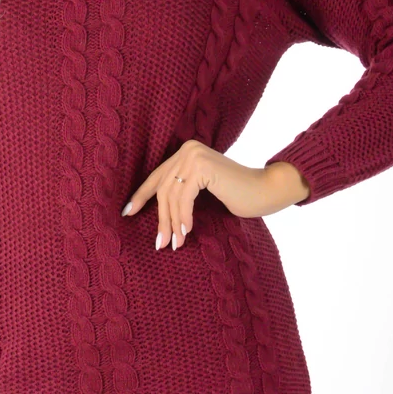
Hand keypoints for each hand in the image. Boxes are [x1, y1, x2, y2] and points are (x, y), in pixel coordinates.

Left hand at [121, 140, 307, 250]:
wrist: (265, 190)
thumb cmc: (237, 195)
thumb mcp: (202, 190)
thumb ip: (182, 190)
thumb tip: (157, 211)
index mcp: (185, 152)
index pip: (157, 177)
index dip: (141, 196)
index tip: (127, 213)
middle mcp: (188, 149)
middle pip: (163, 189)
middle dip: (160, 218)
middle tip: (160, 243)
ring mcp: (195, 156)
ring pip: (172, 195)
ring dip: (172, 223)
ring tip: (174, 244)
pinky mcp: (203, 167)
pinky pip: (184, 198)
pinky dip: (184, 217)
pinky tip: (187, 232)